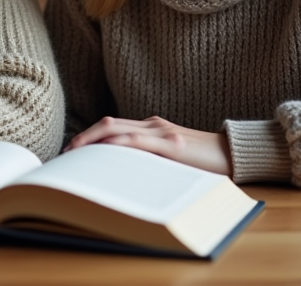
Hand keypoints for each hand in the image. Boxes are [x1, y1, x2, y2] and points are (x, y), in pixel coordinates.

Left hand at [66, 116, 232, 176]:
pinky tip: (103, 152)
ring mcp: (162, 132)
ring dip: (93, 141)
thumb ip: (150, 160)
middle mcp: (153, 125)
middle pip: (108, 124)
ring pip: (118, 130)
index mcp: (152, 128)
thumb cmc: (203, 162)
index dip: (89, 136)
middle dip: (84, 137)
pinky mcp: (172, 145)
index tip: (72, 151)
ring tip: (75, 153)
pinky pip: (138, 141)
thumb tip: (119, 175)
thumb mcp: (170, 160)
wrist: (235, 154)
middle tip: (65, 153)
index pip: (112, 127)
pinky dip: (118, 145)